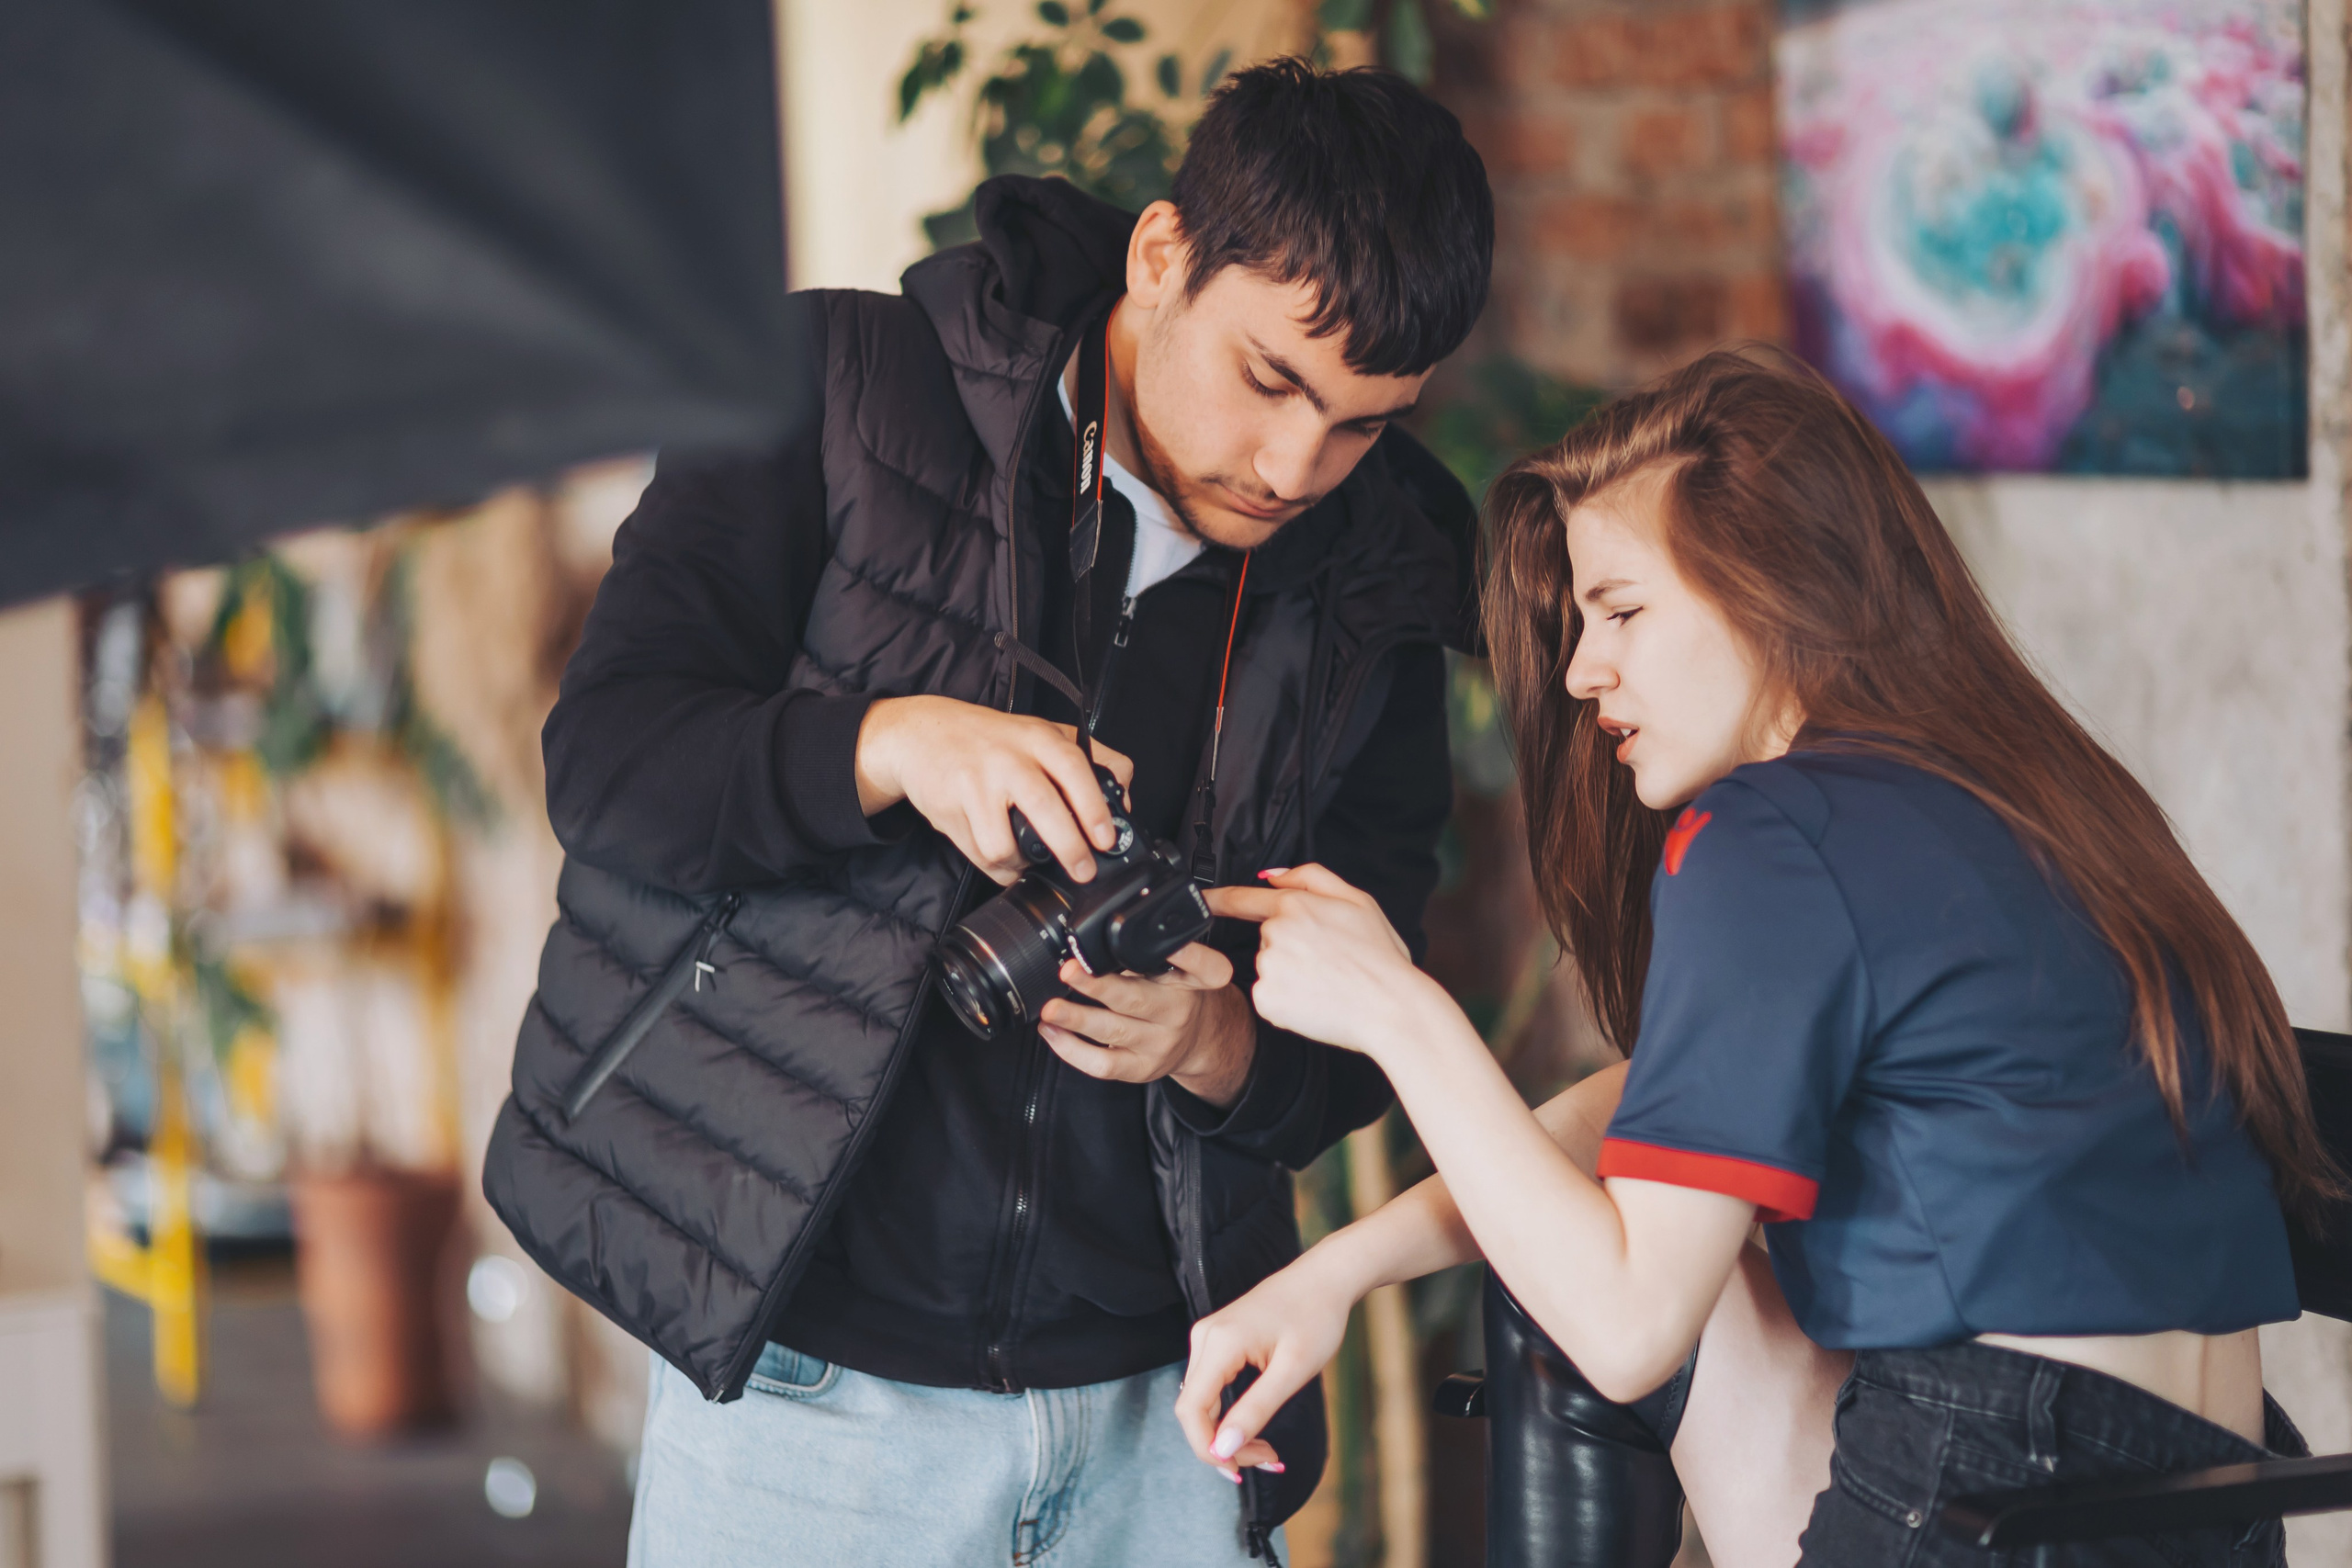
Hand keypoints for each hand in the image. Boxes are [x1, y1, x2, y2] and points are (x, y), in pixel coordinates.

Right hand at [853, 695, 1133, 884]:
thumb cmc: (990, 739)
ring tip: (1027, 861)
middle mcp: (1008, 759)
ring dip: (1020, 865)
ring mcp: (976, 784)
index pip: (1075, 770)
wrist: (921, 733)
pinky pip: (980, 853)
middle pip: (1045, 809)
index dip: (1094, 809)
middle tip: (1083, 871)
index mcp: (1038, 739)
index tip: (1105, 840)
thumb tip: (1126, 799)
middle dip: (1070, 848)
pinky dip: (995, 866)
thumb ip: (1091, 759)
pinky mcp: (951, 808)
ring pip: (1005, 844)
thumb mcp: (1043, 733)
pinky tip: (1000, 855)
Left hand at [1037, 943, 1255, 1106]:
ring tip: (1050, 1008)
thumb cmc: (1175, 995)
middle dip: (1098, 986)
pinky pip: (1103, 1064)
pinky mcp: (1141, 1068)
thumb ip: (1149, 952)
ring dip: (1076, 1018)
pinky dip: (1071, 1049)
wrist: (1198, 1041)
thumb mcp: (1177, 969)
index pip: (1205, 968)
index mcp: (1192, 981)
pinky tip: (1052, 1032)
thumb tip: (1097, 934)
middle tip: (1069, 971)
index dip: (1189, 954)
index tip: (1166, 943)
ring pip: (1114, 1031)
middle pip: (1138, 999)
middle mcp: (1178, 1012)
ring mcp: (1159, 1044)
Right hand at [1175, 1250, 1357, 1480]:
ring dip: (1227, 1433)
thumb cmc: (1316, 1318)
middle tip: (1268, 1462)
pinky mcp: (1219, 1340)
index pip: (1191, 1410)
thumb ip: (1255, 1410)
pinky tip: (1255, 1428)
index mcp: (1220, 1343)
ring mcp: (1209, 1337)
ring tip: (1267, 1451)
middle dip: (1224, 1445)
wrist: (1325, 1278)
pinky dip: (1230, 1414)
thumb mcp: (1293, 1371)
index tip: (1243, 1470)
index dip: (1208, 1448)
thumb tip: (1222, 1450)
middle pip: (1194, 1409)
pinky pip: (1211, 1387)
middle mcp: (1205, 1338)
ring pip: (1201, 1401)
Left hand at [1204, 865, 1434, 1058]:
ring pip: (1270, 969)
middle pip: (1268, 939)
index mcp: (1296, 906)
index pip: (1244, 898)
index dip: (1219, 899)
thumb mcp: (1359, 900)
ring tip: (1327, 983)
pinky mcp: (1265, 1000)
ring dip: (1290, 975)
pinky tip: (1315, 1001)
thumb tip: (1273, 875)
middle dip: (1290, 948)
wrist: (1391, 1008)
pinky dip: (1287, 1001)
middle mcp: (1274, 934)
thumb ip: (1311, 877)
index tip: (1202, 901)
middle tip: (1329, 962)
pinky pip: (1269, 997)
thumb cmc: (1381, 958)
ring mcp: (1267, 969)